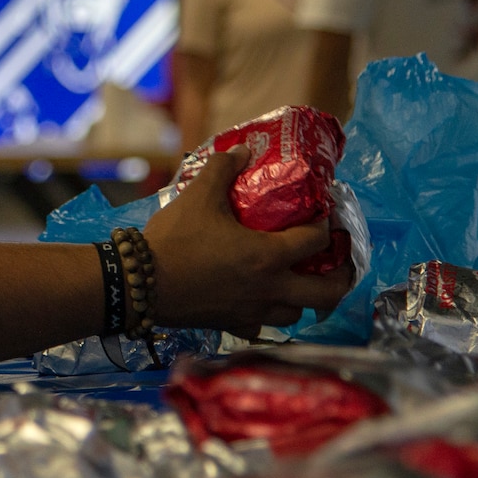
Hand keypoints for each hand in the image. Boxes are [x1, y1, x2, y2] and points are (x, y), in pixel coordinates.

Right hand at [143, 147, 355, 337]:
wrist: (137, 283)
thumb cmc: (174, 240)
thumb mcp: (198, 196)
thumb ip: (223, 169)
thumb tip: (243, 151)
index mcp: (268, 256)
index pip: (316, 241)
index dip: (325, 224)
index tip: (323, 214)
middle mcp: (269, 289)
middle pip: (327, 292)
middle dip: (340, 276)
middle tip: (336, 262)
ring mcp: (251, 312)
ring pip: (297, 313)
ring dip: (304, 298)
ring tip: (298, 281)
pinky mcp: (230, 326)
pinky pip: (262, 327)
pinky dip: (267, 315)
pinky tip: (258, 302)